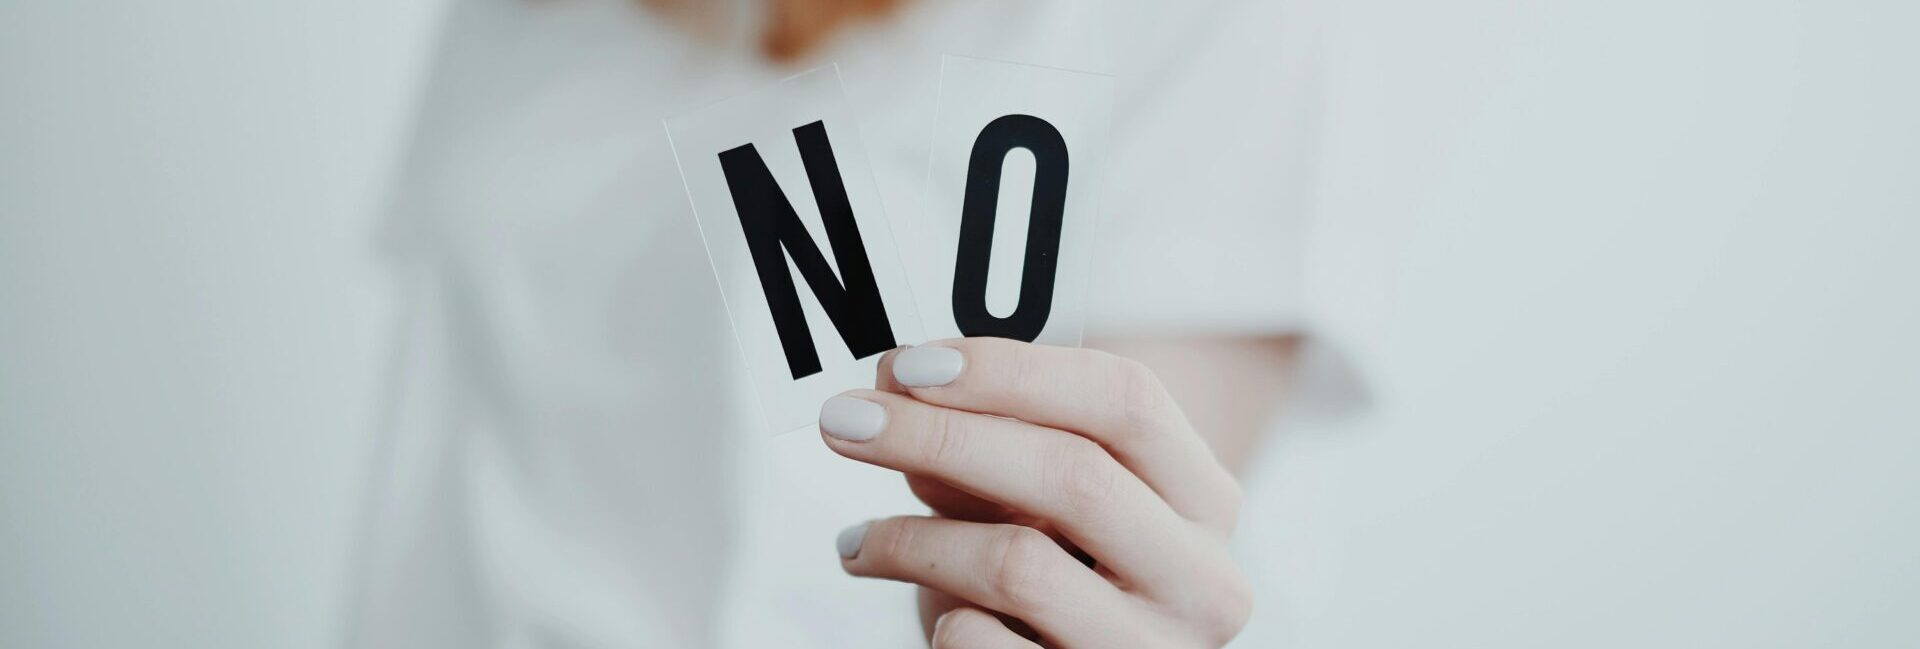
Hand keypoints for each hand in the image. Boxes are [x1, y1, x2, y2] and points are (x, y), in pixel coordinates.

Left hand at [818, 338, 1252, 647]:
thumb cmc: (1063, 579)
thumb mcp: (1037, 505)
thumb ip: (983, 444)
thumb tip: (892, 388)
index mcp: (1204, 498)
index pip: (1125, 399)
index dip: (1011, 372)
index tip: (910, 364)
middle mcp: (1203, 578)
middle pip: (1073, 473)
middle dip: (942, 437)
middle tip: (846, 420)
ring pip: (1020, 564)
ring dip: (916, 539)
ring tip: (859, 541)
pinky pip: (983, 645)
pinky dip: (940, 620)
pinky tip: (926, 612)